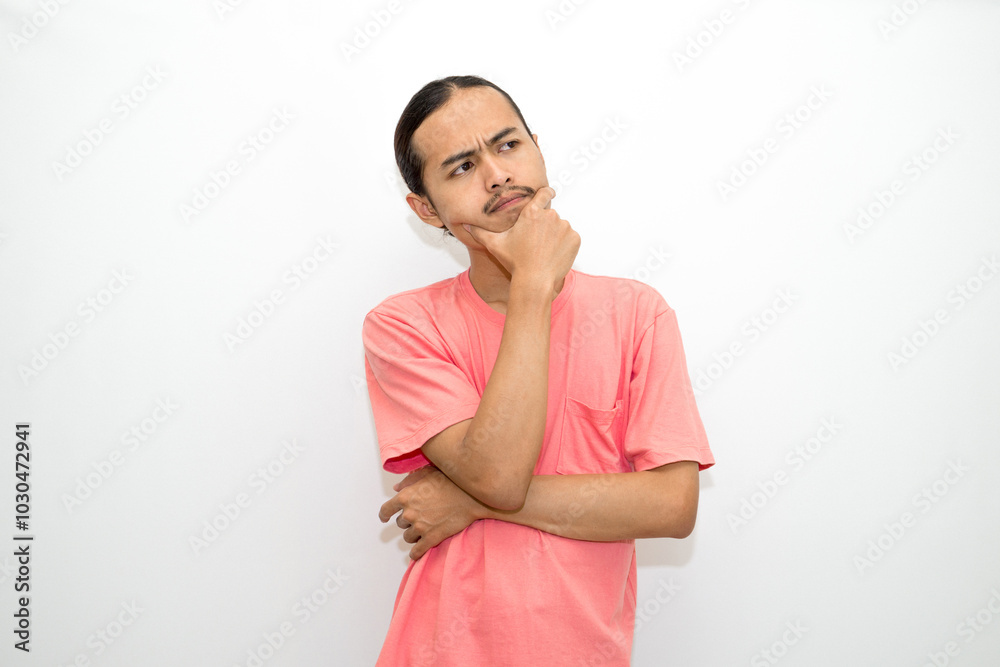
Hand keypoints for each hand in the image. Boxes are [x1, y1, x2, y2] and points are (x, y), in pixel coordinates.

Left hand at [379, 466, 485, 559]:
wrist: (470, 496)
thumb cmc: (451, 481)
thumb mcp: (427, 473)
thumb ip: (409, 480)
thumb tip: (397, 488)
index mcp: (405, 496)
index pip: (386, 509)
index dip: (384, 515)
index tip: (385, 518)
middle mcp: (409, 513)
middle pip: (400, 523)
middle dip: (408, 521)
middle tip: (420, 516)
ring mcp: (420, 527)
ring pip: (408, 537)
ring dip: (413, 534)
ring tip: (424, 530)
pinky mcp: (431, 538)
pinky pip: (417, 551)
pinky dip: (415, 553)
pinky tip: (417, 552)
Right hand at [464, 187, 579, 288]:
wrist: (535, 281)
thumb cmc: (515, 262)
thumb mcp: (495, 245)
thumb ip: (480, 232)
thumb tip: (465, 225)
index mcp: (532, 213)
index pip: (544, 194)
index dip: (546, 193)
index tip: (549, 193)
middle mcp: (550, 216)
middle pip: (550, 216)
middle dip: (545, 226)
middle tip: (536, 243)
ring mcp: (564, 227)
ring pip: (560, 227)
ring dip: (555, 235)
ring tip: (544, 251)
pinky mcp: (574, 238)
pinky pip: (570, 238)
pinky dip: (565, 244)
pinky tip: (554, 254)